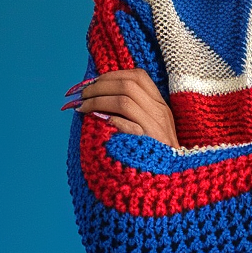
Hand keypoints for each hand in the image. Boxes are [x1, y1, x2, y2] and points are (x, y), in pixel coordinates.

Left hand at [63, 69, 179, 146]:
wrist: (170, 177)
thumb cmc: (153, 153)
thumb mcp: (149, 126)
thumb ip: (132, 111)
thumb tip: (98, 96)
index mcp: (160, 105)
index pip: (139, 76)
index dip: (113, 75)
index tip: (94, 82)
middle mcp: (160, 112)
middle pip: (128, 85)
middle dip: (99, 86)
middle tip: (81, 95)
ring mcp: (155, 126)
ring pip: (123, 100)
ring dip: (97, 100)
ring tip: (81, 107)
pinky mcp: (148, 141)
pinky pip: (126, 124)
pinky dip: (109, 119)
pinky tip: (95, 120)